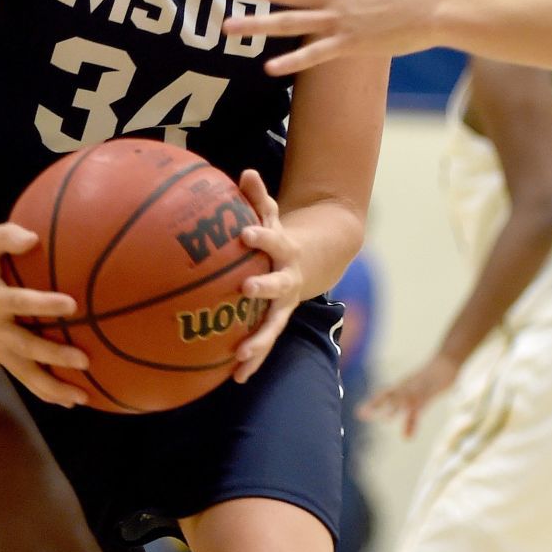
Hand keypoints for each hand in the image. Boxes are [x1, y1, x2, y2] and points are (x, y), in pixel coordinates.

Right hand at [0, 222, 89, 406]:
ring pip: (23, 371)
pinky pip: (22, 375)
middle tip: (84, 360)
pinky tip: (68, 400)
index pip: (18, 302)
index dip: (43, 305)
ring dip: (51, 386)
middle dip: (53, 356)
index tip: (72, 305)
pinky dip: (43, 389)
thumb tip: (33, 238)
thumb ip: (8, 236)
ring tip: (81, 397)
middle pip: (23, 346)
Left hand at [230, 170, 297, 382]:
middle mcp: (288, 280)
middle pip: (277, 286)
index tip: (244, 232)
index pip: (272, 238)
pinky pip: (264, 343)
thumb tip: (246, 172)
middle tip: (246, 289)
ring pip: (273, 325)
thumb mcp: (272, 214)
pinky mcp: (276, 322)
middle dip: (263, 288)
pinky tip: (236, 379)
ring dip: (258, 341)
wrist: (315, 261)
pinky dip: (252, 361)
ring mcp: (285, 304)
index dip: (260, 234)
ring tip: (239, 357)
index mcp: (284, 250)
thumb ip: (258, 197)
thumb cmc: (279, 235)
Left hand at [358, 351, 459, 437]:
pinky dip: (412, 422)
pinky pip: (419, 408)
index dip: (373, 403)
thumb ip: (413, 415)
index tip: (359, 412)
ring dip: (393, 408)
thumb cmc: (433, 377)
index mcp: (403, 386)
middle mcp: (406, 386)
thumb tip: (406, 434)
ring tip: (384, 418)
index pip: (384, 394)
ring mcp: (417, 389)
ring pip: (403, 399)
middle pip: (388, 396)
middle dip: (374, 405)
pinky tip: (407, 434)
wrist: (445, 362)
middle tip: (360, 414)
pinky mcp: (428, 393)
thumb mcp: (423, 395)